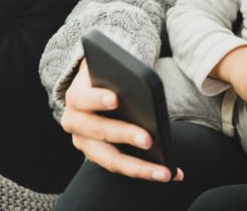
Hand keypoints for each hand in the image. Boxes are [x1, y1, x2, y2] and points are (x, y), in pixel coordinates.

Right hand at [61, 59, 184, 181]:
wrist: (97, 89)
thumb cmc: (109, 78)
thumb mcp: (110, 72)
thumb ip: (120, 78)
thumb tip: (143, 86)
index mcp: (76, 97)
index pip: (82, 98)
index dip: (97, 99)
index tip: (116, 99)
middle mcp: (75, 123)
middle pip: (98, 132)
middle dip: (124, 135)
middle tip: (148, 139)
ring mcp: (85, 144)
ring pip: (110, 160)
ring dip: (139, 168)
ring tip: (166, 171)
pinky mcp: (99, 157)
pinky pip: (123, 167)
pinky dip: (147, 171)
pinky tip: (172, 173)